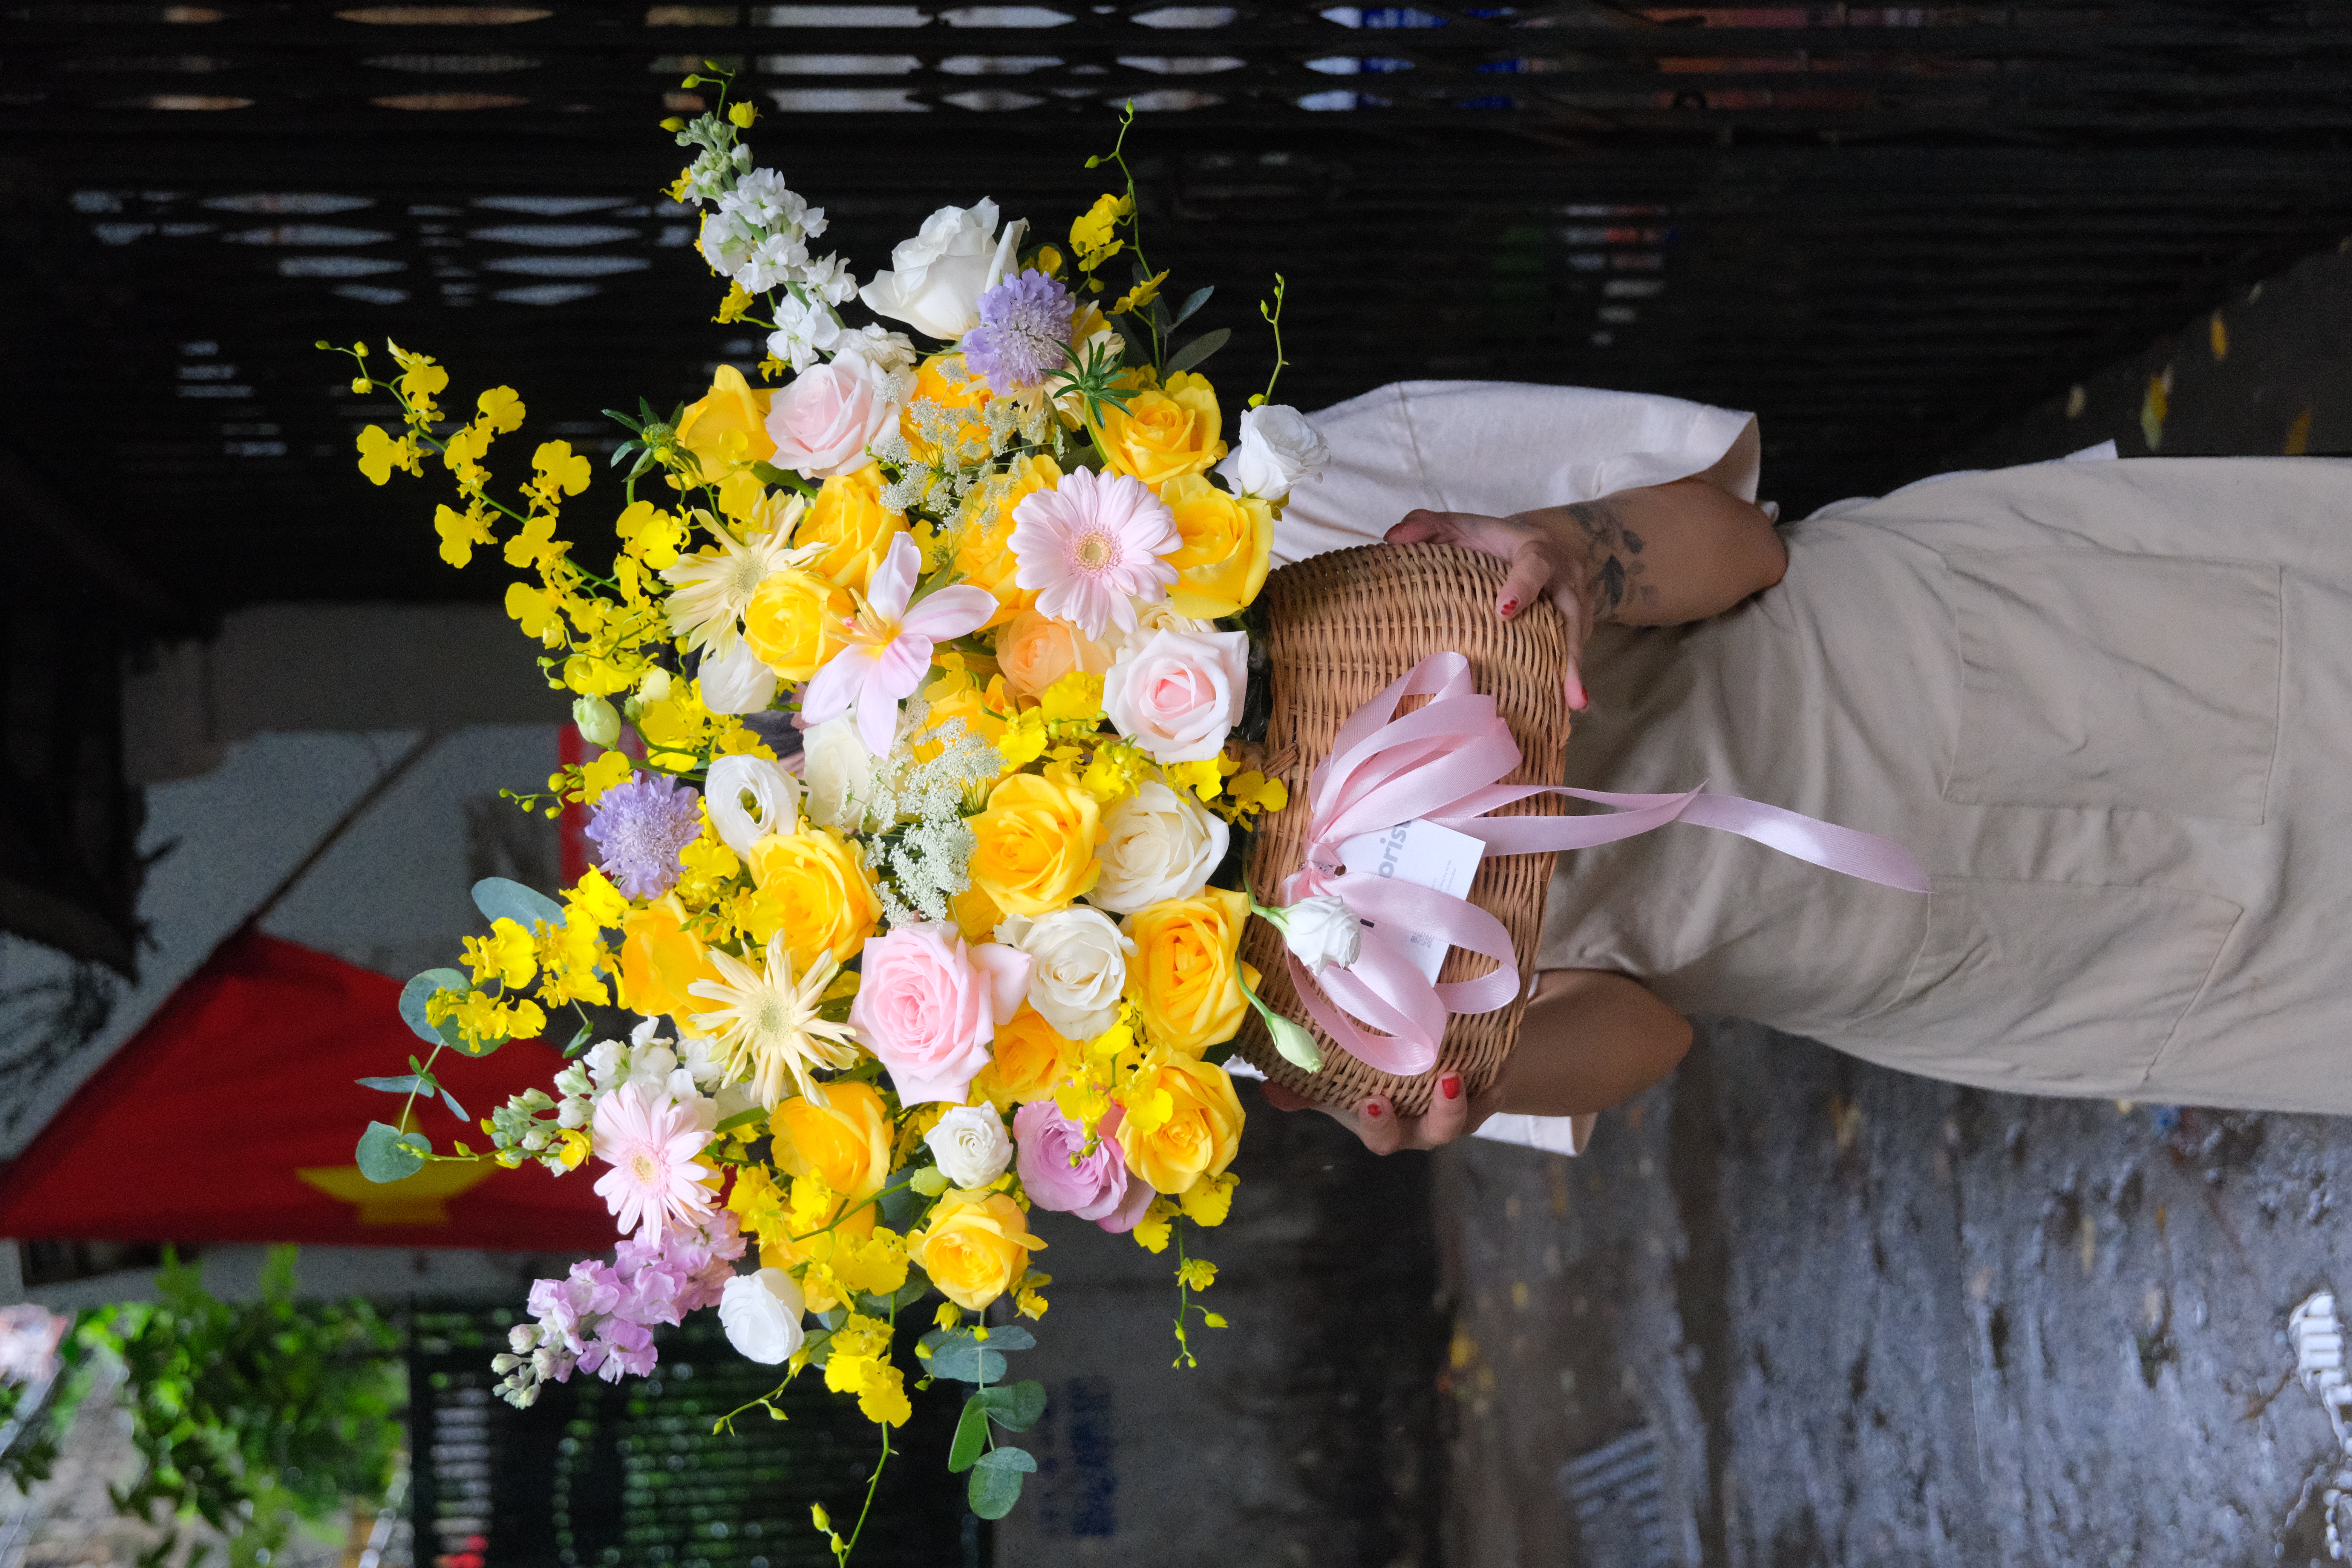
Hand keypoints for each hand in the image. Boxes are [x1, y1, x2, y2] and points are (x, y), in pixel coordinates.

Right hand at [1259, 1071, 1496, 1154]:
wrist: (1437, 1061)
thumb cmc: (1380, 1076)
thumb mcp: (1343, 1081)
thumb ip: (1308, 1087)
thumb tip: (1266, 1088)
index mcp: (1387, 1126)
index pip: (1382, 1136)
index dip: (1379, 1124)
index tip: (1372, 1100)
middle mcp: (1423, 1127)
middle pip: (1429, 1135)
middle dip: (1429, 1117)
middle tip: (1417, 1091)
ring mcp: (1458, 1113)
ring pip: (1462, 1119)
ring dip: (1458, 1103)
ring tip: (1455, 1077)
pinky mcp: (1487, 1094)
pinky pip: (1494, 1093)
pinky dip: (1493, 1081)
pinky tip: (1492, 1063)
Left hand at [1386, 505, 1617, 711]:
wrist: (1546, 544)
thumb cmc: (1492, 541)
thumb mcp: (1461, 528)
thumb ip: (1427, 526)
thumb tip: (1392, 538)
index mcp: (1535, 548)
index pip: (1534, 563)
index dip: (1522, 586)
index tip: (1504, 611)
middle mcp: (1564, 576)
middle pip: (1570, 610)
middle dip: (1568, 647)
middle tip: (1565, 684)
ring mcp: (1577, 603)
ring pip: (1578, 635)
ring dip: (1574, 670)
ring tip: (1574, 703)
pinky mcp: (1580, 625)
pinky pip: (1576, 650)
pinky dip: (1570, 678)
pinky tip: (1566, 706)